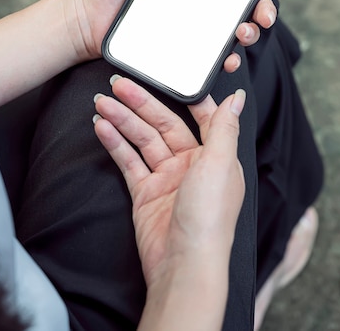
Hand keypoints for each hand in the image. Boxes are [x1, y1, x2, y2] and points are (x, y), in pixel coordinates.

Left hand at [72, 0, 309, 65]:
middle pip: (248, 0)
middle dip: (267, 7)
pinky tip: (227, 59)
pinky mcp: (184, 46)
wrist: (86, 18)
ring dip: (251, 32)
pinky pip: (213, 54)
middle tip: (264, 14)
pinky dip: (226, 58)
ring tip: (244, 33)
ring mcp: (195, 21)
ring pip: (237, 28)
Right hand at [93, 76, 245, 289]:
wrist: (183, 266)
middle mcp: (192, 164)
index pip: (200, 115)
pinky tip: (102, 127)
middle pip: (164, 124)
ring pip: (142, 140)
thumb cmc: (209, 219)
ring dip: (122, 120)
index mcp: (215, 155)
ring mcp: (167, 178)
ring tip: (101, 102)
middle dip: (140, 104)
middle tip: (118, 84)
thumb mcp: (219, 164)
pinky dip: (115, 144)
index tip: (164, 75)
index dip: (182, 95)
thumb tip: (238, 97)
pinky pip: (129, 161)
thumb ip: (224, 127)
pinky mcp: (145, 193)